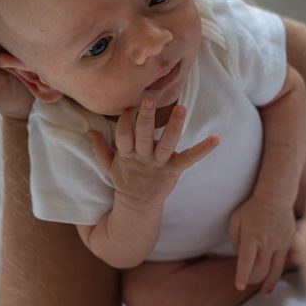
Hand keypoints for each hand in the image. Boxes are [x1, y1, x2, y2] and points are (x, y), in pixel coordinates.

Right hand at [88, 100, 217, 210]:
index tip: (128, 106)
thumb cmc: (124, 181)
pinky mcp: (174, 171)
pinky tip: (216, 139)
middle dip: (145, 118)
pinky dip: (203, 150)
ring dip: (174, 127)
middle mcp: (142, 158)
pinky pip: (189, 159)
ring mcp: (159, 165)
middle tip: (149, 99)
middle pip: (143, 136)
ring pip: (166, 144)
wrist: (137, 207)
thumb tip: (89, 130)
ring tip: (182, 109)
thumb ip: (99, 148)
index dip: (124, 121)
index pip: (123, 135)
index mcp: (126, 155)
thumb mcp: (108, 166)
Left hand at [229, 193, 296, 292]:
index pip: (246, 262)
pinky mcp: (289, 242)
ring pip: (275, 269)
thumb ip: (235, 239)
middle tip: (247, 284)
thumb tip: (240, 255)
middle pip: (261, 269)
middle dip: (253, 280)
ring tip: (264, 292)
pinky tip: (275, 279)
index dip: (242, 276)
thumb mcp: (235, 221)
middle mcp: (267, 243)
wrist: (275, 198)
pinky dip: (279, 272)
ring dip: (269, 282)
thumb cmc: (251, 208)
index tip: (239, 286)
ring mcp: (280, 244)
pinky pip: (285, 261)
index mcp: (251, 237)